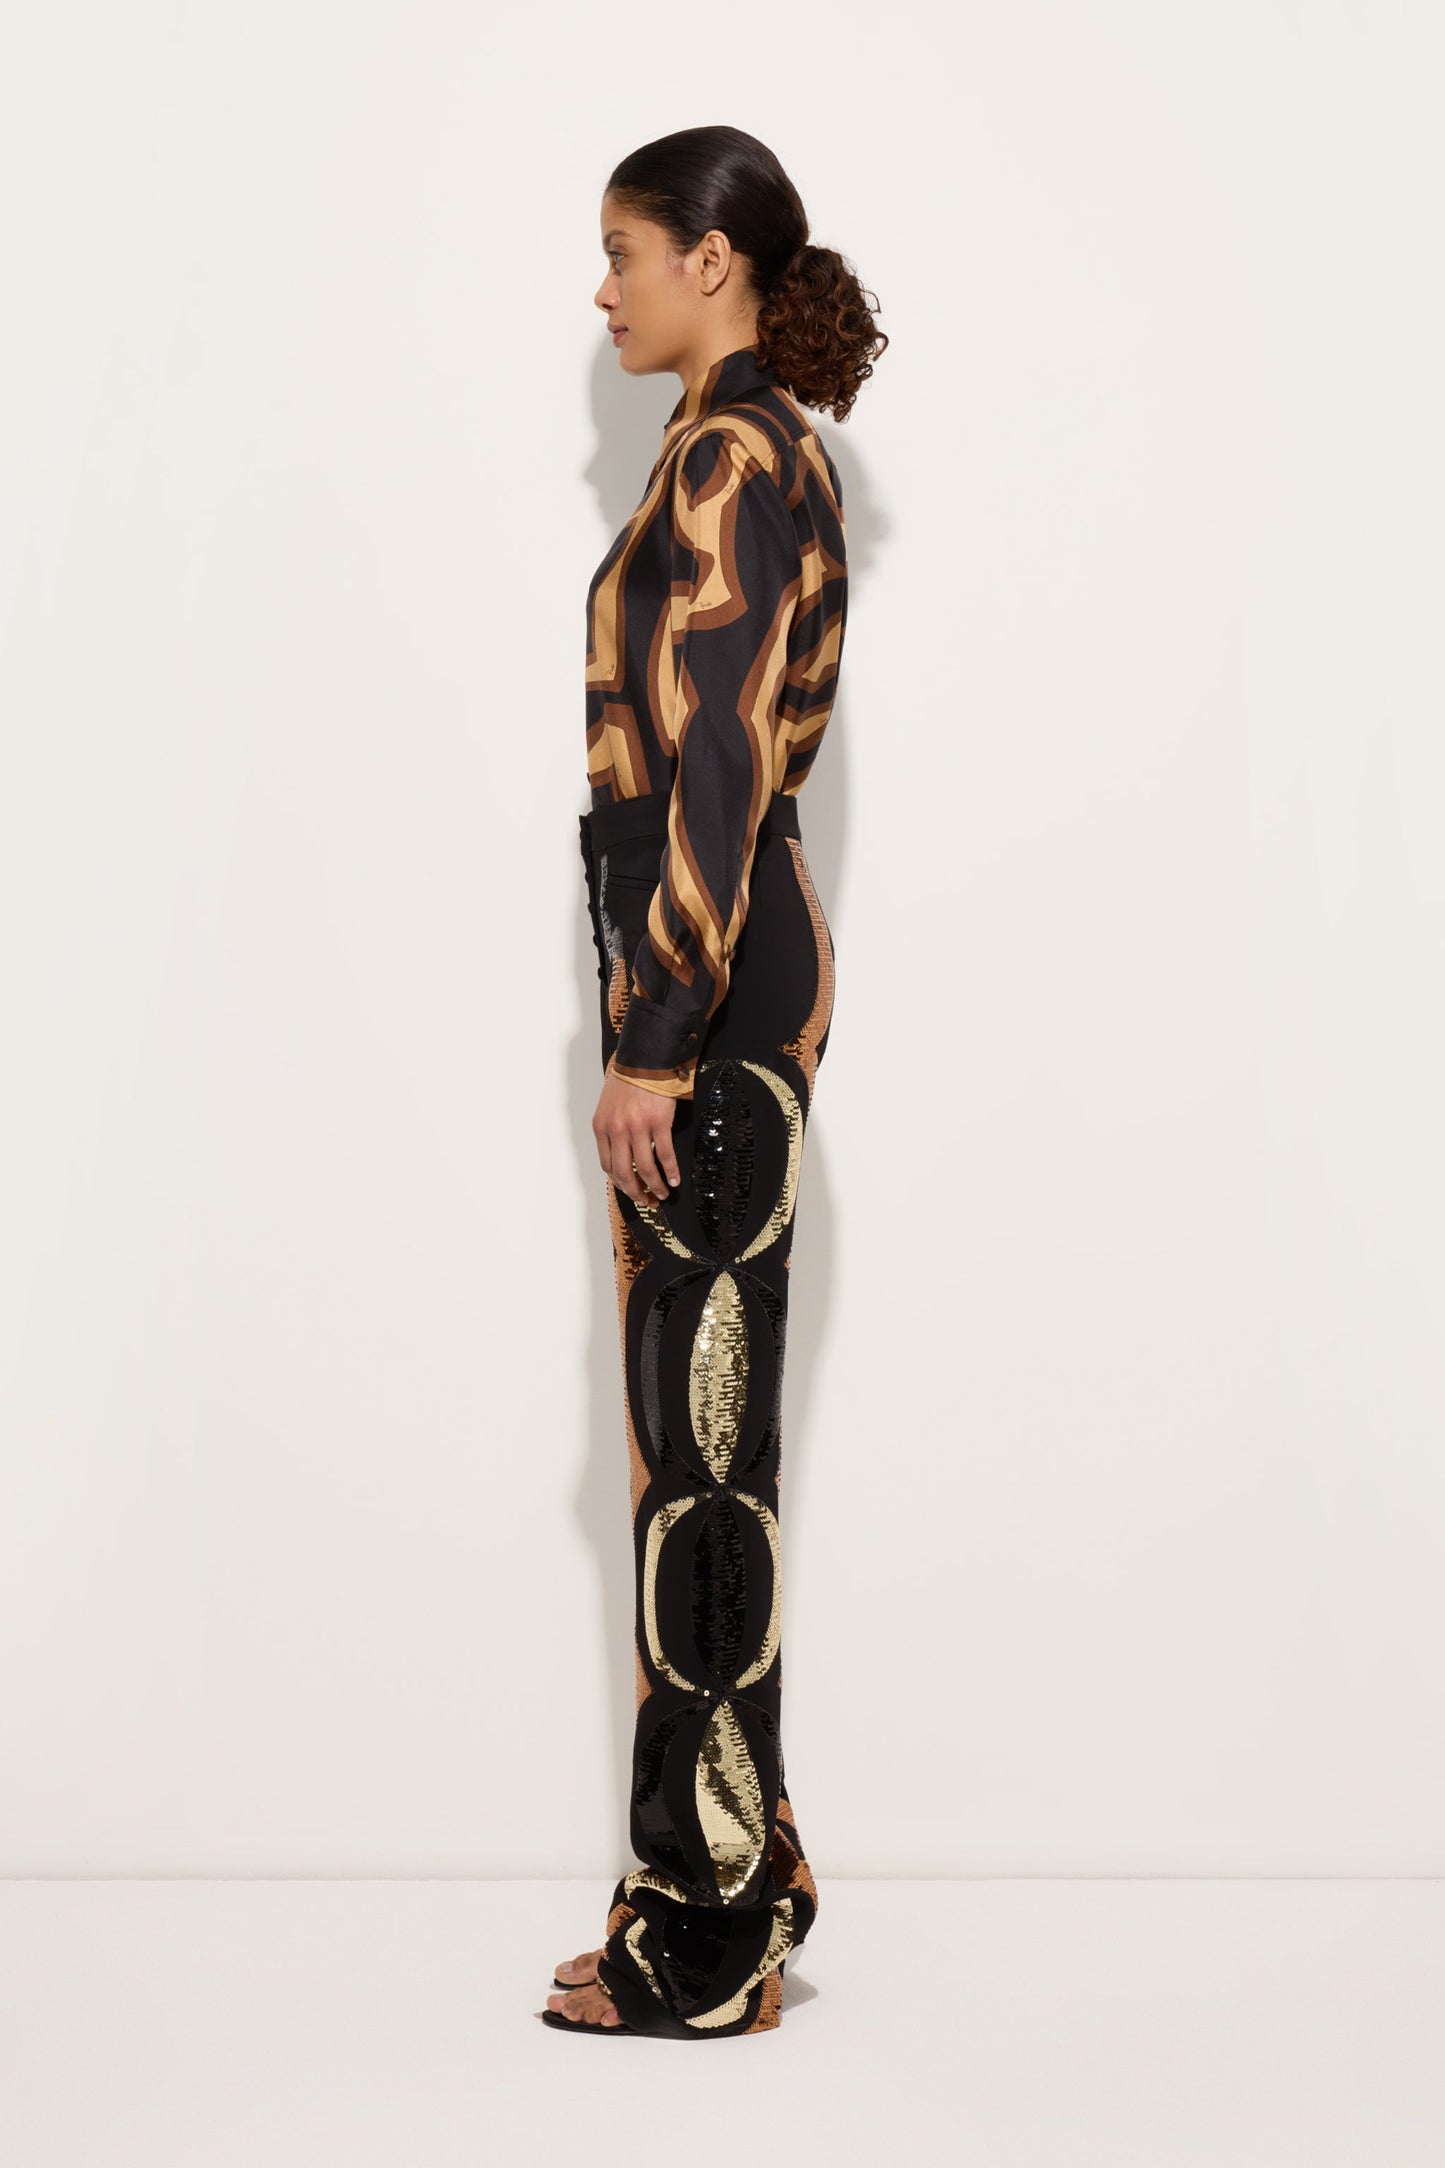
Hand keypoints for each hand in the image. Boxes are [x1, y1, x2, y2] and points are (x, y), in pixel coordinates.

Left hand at [593, 1069, 681, 1205]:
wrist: (645, 1060)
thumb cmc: (628, 1080)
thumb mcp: (609, 1105)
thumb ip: (612, 1128)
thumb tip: (622, 1152)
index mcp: (602, 1127)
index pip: (607, 1165)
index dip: (619, 1182)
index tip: (628, 1189)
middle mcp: (617, 1130)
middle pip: (624, 1172)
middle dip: (634, 1191)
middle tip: (644, 1200)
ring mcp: (638, 1127)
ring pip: (644, 1168)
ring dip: (654, 1185)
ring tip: (662, 1193)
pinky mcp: (658, 1123)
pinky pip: (665, 1154)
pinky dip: (670, 1170)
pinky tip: (674, 1179)